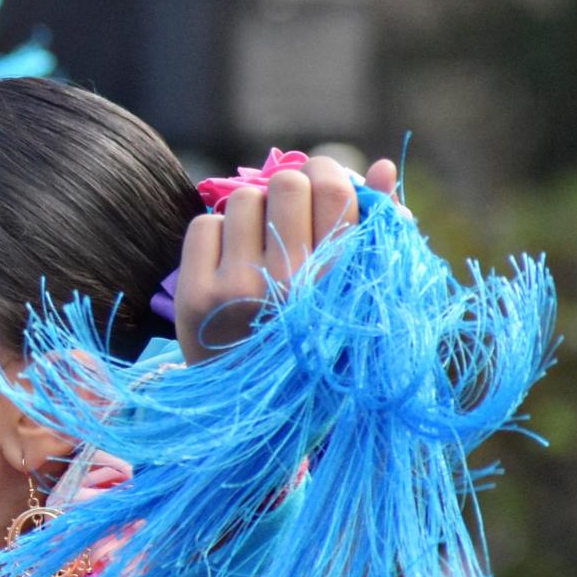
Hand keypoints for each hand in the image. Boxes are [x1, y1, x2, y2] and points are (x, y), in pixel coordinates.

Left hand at [175, 155, 397, 361]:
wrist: (258, 410)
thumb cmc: (320, 340)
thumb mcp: (358, 293)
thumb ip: (375, 231)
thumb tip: (380, 166)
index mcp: (340, 279)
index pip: (333, 188)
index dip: (324, 171)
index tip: (320, 180)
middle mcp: (291, 281)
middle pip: (285, 184)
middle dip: (287, 190)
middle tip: (286, 212)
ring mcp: (238, 288)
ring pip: (242, 199)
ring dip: (250, 214)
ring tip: (258, 248)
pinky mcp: (196, 296)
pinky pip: (203, 225)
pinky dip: (215, 237)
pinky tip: (227, 267)